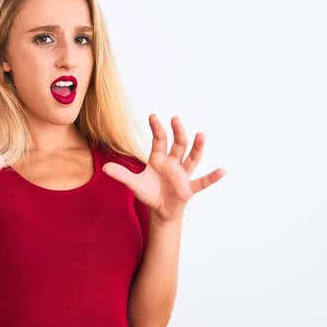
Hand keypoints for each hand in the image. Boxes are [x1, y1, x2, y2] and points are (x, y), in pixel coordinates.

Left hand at [103, 114, 224, 224]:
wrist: (160, 211)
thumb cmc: (149, 193)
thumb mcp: (134, 184)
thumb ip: (122, 175)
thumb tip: (105, 167)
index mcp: (159, 159)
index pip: (159, 140)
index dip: (156, 129)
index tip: (153, 116)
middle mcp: (173, 163)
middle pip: (178, 144)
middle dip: (177, 132)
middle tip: (176, 119)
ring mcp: (183, 175)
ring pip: (192, 158)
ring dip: (197, 147)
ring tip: (201, 135)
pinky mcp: (189, 188)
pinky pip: (202, 182)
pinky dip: (212, 177)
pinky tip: (222, 171)